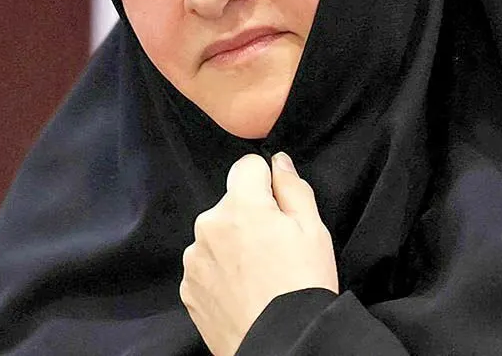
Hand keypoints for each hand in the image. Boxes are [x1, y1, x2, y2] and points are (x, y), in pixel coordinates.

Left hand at [181, 152, 338, 355]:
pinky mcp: (188, 287)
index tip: (279, 210)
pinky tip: (243, 291)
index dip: (267, 183)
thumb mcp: (313, 230)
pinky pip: (205, 266)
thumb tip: (278, 163)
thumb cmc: (302, 286)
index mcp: (240, 206)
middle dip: (250, 217)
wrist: (282, 343)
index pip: (247, 166)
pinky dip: (221, 273)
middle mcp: (208, 227)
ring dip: (232, 246)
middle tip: (275, 250)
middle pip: (231, 204)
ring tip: (259, 275)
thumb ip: (292, 187)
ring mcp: (194, 259)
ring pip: (216, 235)